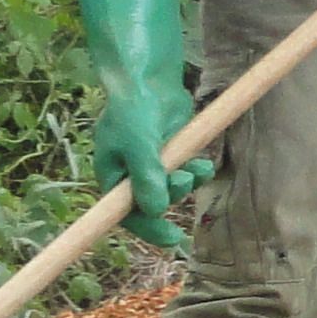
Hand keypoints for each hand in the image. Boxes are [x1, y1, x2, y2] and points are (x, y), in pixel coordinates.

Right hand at [92, 93, 212, 249]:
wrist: (148, 79)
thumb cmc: (133, 109)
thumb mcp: (138, 143)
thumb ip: (147, 176)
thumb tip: (156, 211)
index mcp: (112, 176)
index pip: (125, 214)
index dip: (147, 229)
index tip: (172, 239)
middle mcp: (130, 175)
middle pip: (153, 204)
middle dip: (172, 195)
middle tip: (183, 179)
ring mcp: (152, 165)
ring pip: (172, 189)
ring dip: (187, 183)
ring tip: (196, 169)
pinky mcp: (171, 154)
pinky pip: (185, 173)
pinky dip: (196, 172)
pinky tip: (204, 164)